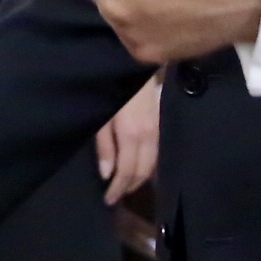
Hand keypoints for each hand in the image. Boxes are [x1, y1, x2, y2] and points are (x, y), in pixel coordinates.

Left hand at [95, 77, 160, 203]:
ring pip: (152, 163)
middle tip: (115, 197)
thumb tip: (108, 174)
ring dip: (140, 178)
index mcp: (132, 135)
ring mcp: (157, 129)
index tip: (107, 199)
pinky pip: (156, 152)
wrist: (132, 61)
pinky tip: (139, 167)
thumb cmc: (111, 87)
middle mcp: (149, 136)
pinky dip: (148, 165)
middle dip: (129, 187)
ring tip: (126, 186)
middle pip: (142, 171)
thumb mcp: (101, 116)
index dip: (118, 189)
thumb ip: (105, 146)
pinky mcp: (159, 122)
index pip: (127, 171)